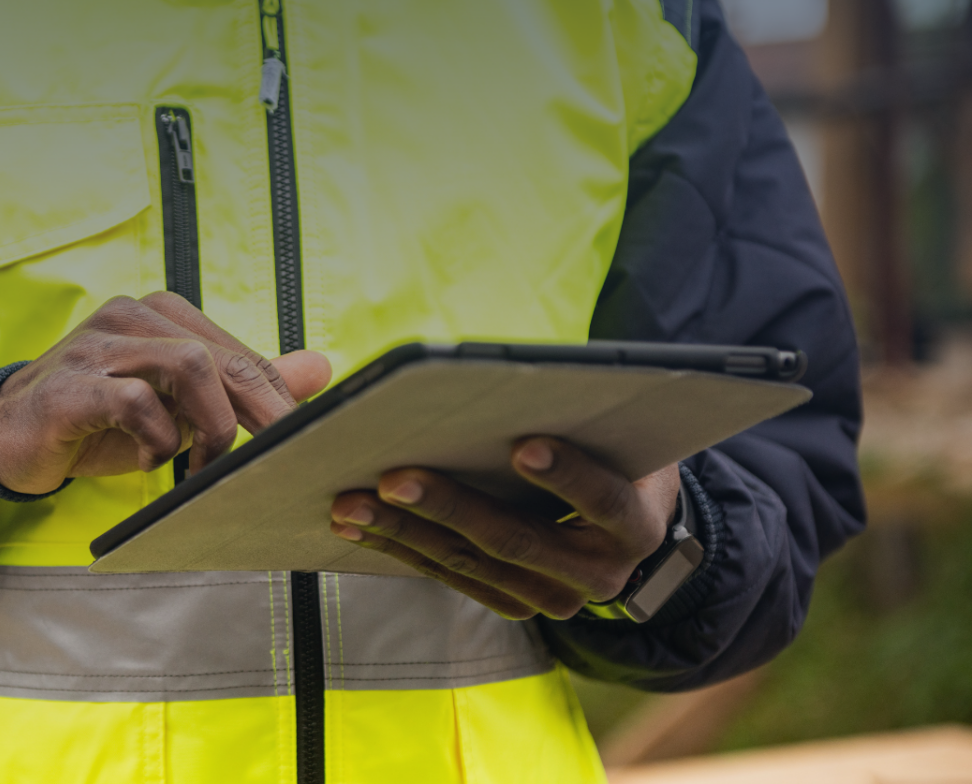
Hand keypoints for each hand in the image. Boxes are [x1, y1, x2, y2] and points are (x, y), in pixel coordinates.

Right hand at [0, 292, 331, 493]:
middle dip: (260, 414)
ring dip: (210, 425)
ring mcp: (98, 346)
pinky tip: (154, 460)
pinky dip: (157, 436)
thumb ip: (242, 386)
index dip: (274, 401)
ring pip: (188, 366)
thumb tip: (318, 368)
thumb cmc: (95, 421)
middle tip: (275, 458)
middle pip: (221, 358)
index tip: (290, 444)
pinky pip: (135, 400)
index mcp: (161, 315)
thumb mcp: (176, 407)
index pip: (239, 354)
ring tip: (203, 464)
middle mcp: (131, 317)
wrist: (6, 438)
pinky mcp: (70, 385)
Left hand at [328, 438, 679, 619]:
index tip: (523, 446)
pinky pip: (450, 577)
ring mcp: (553, 596)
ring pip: (471, 564)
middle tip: (393, 479)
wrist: (627, 520)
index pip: (604, 500)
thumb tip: (510, 386)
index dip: (567, 475)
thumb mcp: (619, 432)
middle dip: (449, 508)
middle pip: (517, 540)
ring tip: (352, 504)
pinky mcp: (514, 602)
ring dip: (404, 533)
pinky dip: (401, 549)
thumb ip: (581, 416)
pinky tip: (357, 525)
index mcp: (636, 524)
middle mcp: (599, 573)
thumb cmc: (616, 454)